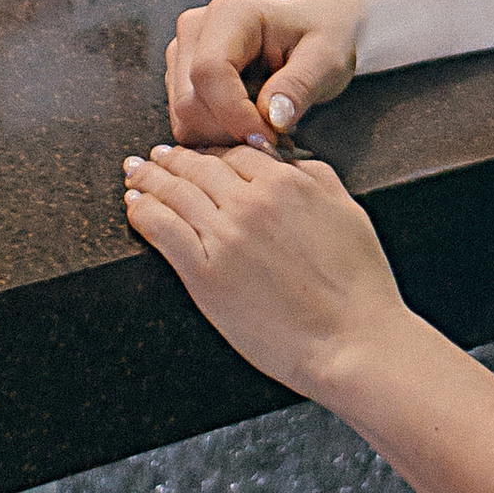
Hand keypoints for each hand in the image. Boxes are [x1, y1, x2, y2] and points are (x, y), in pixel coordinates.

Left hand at [121, 140, 404, 396]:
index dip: (214, 151)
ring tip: (134, 173)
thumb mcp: (349, 213)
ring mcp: (224, 236)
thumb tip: (289, 160)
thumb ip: (317, 178)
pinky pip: (161, 228)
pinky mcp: (204, 273)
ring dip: (149, 178)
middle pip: (199, 166)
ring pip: (174, 192)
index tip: (200, 155)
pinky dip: (143, 211)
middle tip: (155, 157)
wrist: (351, 341)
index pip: (237, 152)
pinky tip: (134, 205)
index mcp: (287, 183)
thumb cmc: (359, 286)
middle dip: (173, 159)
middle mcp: (250, 202)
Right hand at [166, 0, 358, 143]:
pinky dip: (218, 137)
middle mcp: (195, 29)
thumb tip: (272, 118)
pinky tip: (250, 126)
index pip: (210, 72)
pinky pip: (186, 125)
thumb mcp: (326, 59)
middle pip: (190, 102)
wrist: (314, 31)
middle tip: (277, 139)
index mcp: (230, 14)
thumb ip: (299, 86)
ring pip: (184, 119)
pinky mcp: (180, 79)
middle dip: (232, 131)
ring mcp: (182, 54)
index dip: (235, 114)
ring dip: (226, 137)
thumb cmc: (321, 39)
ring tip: (267, 128)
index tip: (269, 138)